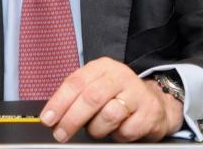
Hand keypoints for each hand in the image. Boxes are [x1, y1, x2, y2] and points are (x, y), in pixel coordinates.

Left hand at [39, 57, 183, 141]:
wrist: (154, 102)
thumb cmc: (117, 95)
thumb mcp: (97, 86)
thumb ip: (77, 96)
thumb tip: (53, 115)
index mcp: (103, 67)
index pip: (76, 82)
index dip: (59, 101)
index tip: (47, 118)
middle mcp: (120, 76)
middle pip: (91, 97)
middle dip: (71, 119)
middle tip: (60, 134)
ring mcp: (137, 93)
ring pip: (108, 115)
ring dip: (96, 129)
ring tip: (96, 129)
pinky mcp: (150, 112)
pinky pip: (126, 130)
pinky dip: (117, 135)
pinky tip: (118, 129)